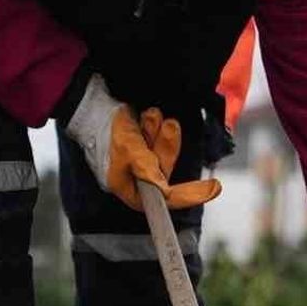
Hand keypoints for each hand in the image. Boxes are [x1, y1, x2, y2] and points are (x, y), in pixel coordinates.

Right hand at [65, 75, 220, 210]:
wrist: (92, 105)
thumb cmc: (104, 132)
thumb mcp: (127, 149)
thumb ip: (146, 168)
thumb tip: (164, 191)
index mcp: (130, 188)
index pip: (165, 200)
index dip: (190, 195)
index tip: (215, 187)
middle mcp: (137, 177)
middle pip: (166, 170)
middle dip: (166, 147)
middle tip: (168, 125)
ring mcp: (141, 160)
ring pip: (164, 151)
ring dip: (159, 132)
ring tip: (149, 117)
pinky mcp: (144, 144)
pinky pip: (159, 139)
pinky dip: (155, 126)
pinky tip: (145, 116)